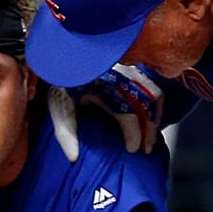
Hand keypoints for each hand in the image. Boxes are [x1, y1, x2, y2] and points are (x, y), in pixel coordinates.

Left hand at [48, 64, 163, 161]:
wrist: (61, 54)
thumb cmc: (60, 78)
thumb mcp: (58, 105)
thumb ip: (65, 132)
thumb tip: (74, 157)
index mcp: (104, 85)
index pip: (129, 113)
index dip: (134, 134)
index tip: (133, 149)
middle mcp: (121, 73)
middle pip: (147, 103)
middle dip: (149, 129)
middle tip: (146, 148)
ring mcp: (127, 66)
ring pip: (153, 92)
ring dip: (154, 115)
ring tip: (150, 135)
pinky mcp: (129, 63)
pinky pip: (150, 82)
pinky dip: (153, 101)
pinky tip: (148, 114)